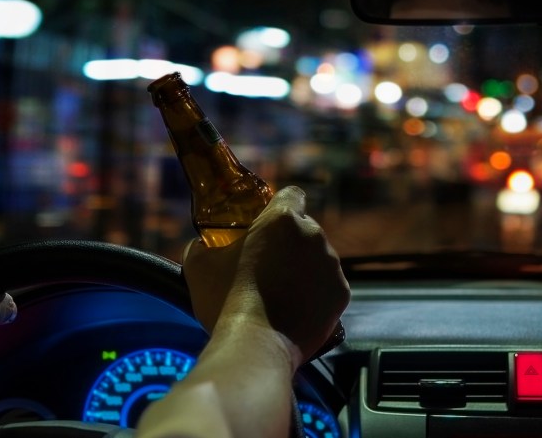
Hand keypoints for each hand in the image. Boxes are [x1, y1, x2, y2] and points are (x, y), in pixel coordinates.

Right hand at [181, 186, 349, 362]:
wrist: (256, 346)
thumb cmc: (226, 300)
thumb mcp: (199, 265)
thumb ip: (203, 245)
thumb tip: (202, 245)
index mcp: (283, 219)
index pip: (291, 195)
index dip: (279, 207)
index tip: (267, 226)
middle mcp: (314, 236)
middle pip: (305, 229)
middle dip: (290, 244)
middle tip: (267, 267)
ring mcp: (332, 266)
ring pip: (319, 259)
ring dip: (304, 269)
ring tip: (280, 293)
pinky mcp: (341, 294)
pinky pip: (328, 286)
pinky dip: (316, 294)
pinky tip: (295, 309)